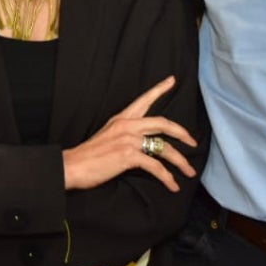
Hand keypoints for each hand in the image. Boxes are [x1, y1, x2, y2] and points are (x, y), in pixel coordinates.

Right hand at [63, 75, 196, 192]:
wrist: (73, 165)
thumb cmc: (88, 155)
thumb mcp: (107, 136)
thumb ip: (124, 134)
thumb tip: (141, 144)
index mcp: (121, 118)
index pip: (143, 100)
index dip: (159, 89)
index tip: (172, 80)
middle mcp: (127, 125)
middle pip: (162, 122)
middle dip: (182, 132)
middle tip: (192, 141)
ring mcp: (128, 139)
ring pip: (164, 147)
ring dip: (180, 161)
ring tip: (189, 172)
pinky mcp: (128, 155)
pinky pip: (156, 166)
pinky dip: (167, 177)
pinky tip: (172, 184)